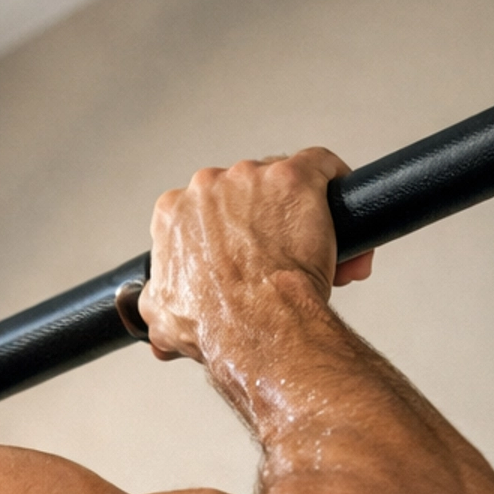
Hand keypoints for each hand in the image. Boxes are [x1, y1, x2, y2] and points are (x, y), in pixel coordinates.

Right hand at [138, 149, 374, 363]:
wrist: (256, 328)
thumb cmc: (216, 324)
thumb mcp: (164, 319)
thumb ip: (157, 303)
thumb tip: (161, 311)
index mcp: (173, 214)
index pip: (202, 211)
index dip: (226, 234)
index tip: (242, 254)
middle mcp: (207, 187)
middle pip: (242, 193)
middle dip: (261, 223)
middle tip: (278, 257)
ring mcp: (252, 177)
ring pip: (280, 183)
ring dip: (296, 211)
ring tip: (311, 249)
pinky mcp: (295, 177)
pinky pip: (320, 165)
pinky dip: (331, 182)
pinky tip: (336, 204)